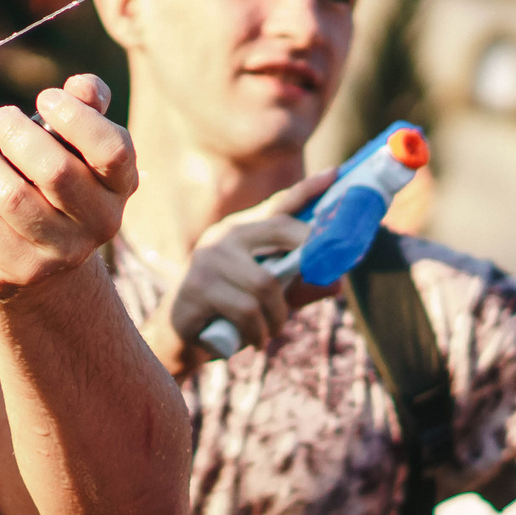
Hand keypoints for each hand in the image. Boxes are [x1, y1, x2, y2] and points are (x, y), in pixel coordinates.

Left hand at [0, 75, 135, 300]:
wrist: (44, 269)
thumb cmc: (58, 189)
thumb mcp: (78, 150)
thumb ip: (85, 111)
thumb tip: (83, 85)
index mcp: (120, 184)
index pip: (113, 150)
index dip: (78, 119)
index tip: (44, 97)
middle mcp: (100, 220)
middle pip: (56, 171)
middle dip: (18, 135)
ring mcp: (63, 249)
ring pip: (12, 197)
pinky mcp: (24, 267)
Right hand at [144, 167, 336, 374]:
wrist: (177, 338)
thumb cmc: (227, 313)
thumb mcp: (268, 299)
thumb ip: (299, 288)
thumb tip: (338, 283)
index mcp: (241, 232)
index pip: (279, 205)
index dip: (308, 190)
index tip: (337, 173)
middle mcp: (225, 236)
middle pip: (282, 232)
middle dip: (304, 263)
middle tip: (307, 289)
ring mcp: (209, 258)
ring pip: (267, 284)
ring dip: (277, 317)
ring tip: (270, 331)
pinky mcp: (198, 286)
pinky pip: (247, 310)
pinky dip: (259, 332)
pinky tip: (253, 340)